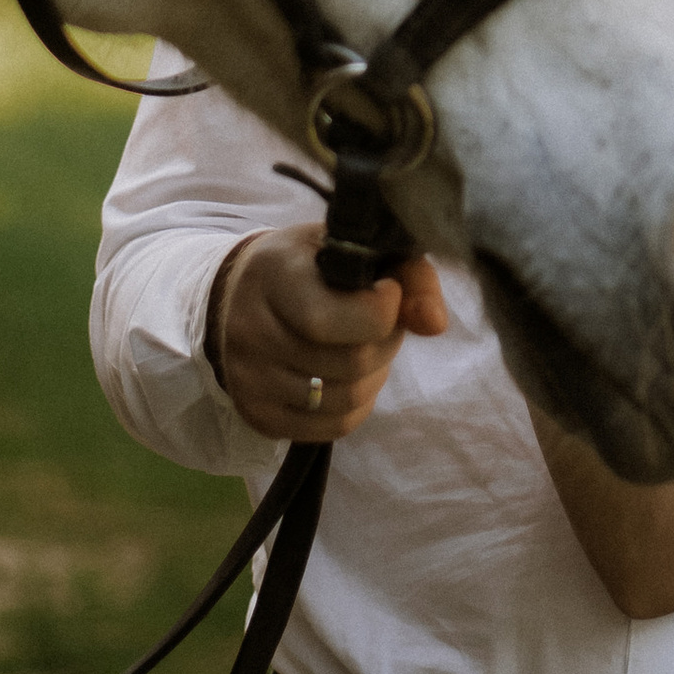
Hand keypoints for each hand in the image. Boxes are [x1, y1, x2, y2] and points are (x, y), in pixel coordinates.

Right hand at [209, 224, 448, 441]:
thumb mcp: (357, 247)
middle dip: (385, 342)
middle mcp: (251, 330)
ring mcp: (249, 379)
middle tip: (383, 321)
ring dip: (375, 374)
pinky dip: (359, 403)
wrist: (238, 294)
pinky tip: (350, 375)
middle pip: (349, 363)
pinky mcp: (258, 415)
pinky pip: (334, 427)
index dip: (379, 311)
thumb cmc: (312, 264)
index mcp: (273, 274)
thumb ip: (408, 274)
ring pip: (346, 399)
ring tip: (365, 346)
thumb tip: (435, 324)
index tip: (389, 290)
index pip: (327, 319)